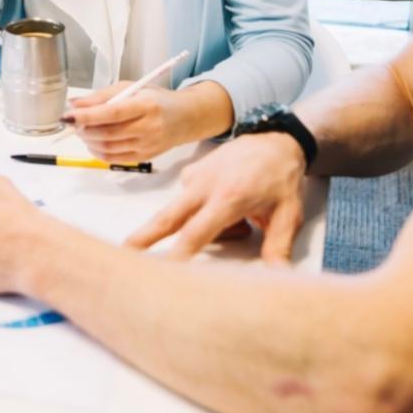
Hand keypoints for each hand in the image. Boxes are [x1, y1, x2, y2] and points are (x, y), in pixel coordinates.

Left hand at [65, 83, 187, 161]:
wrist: (185, 118)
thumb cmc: (155, 99)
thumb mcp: (132, 88)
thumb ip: (102, 96)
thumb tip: (74, 104)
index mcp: (147, 105)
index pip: (112, 112)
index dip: (87, 116)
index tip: (68, 115)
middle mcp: (149, 127)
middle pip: (108, 133)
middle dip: (84, 129)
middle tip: (73, 122)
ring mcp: (148, 145)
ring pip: (109, 148)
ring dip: (88, 141)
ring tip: (82, 131)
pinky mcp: (145, 157)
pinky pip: (115, 159)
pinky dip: (98, 152)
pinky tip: (93, 143)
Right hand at [124, 132, 308, 261]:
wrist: (275, 137)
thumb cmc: (281, 176)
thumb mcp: (289, 213)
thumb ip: (279, 246)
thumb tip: (279, 275)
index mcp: (229, 198)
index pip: (197, 233)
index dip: (178, 254)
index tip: (163, 271)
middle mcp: (205, 187)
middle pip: (167, 217)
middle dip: (144, 237)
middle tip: (123, 255)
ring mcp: (195, 177)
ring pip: (178, 210)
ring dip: (190, 226)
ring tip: (239, 223)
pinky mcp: (191, 172)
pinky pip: (186, 199)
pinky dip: (198, 209)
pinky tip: (225, 205)